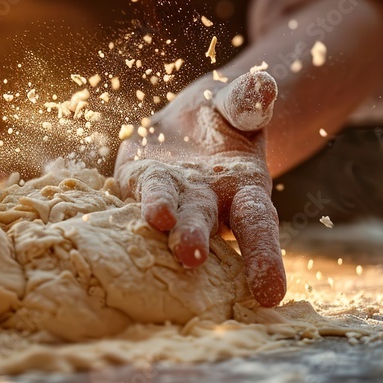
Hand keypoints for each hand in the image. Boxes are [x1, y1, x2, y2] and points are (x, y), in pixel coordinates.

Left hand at [115, 69, 285, 306]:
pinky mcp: (134, 185)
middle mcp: (206, 203)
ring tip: (157, 222)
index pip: (257, 225)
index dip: (264, 256)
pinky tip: (111, 208)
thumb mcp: (240, 107)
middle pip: (203, 223)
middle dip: (196, 238)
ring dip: (162, 217)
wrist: (191, 123)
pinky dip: (128, 196)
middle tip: (190, 256)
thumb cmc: (227, 122)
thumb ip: (248, 102)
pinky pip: (130, 192)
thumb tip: (264, 88)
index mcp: (244, 190)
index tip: (270, 293)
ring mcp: (169, 198)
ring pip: (166, 209)